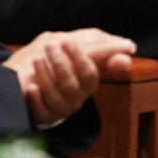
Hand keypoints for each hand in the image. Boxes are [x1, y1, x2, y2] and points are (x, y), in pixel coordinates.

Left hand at [4, 28, 135, 126]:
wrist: (28, 77)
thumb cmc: (57, 62)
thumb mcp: (79, 51)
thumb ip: (102, 49)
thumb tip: (130, 49)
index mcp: (86, 83)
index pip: (89, 73)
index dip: (79, 59)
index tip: (67, 41)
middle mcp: (75, 97)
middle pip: (72, 85)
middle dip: (61, 65)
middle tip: (50, 46)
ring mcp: (59, 107)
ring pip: (56, 96)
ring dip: (46, 76)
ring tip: (37, 59)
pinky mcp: (42, 116)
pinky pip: (41, 111)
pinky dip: (36, 99)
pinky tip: (32, 87)